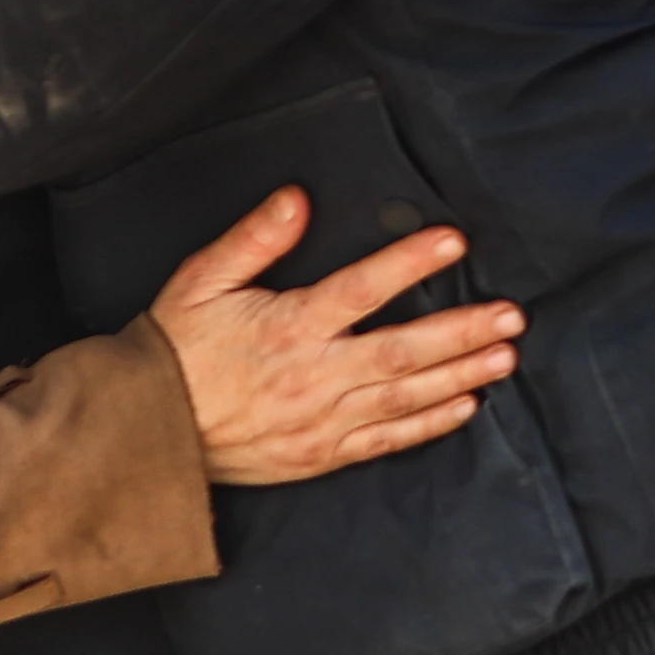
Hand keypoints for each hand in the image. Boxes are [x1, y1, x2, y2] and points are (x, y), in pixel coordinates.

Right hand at [147, 187, 526, 485]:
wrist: (142, 433)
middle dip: (462, 331)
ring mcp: (320, 422)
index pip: (361, 288)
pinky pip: (385, 442)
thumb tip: (298, 199)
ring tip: (506, 356)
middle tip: (511, 315)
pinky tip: (465, 406)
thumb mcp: (201, 281)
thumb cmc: (173, 351)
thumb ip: (254, 239)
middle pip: (402, 351)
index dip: (410, 263)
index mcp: (287, 328)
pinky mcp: (320, 455)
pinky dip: (429, 425)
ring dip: (459, 375)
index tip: (454, 242)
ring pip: (404, 398)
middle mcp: (312, 377)